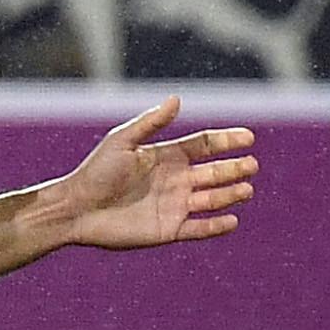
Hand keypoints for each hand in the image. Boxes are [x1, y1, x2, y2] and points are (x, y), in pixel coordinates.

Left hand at [53, 97, 256, 250]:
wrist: (77, 209)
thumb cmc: (96, 172)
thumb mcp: (123, 141)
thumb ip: (151, 123)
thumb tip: (177, 99)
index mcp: (167, 156)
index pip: (205, 145)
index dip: (227, 140)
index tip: (248, 138)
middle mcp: (175, 180)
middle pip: (214, 172)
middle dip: (234, 169)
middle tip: (252, 165)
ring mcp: (173, 206)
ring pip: (211, 200)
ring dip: (230, 195)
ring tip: (247, 190)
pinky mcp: (168, 230)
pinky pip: (198, 229)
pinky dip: (216, 227)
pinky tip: (232, 221)